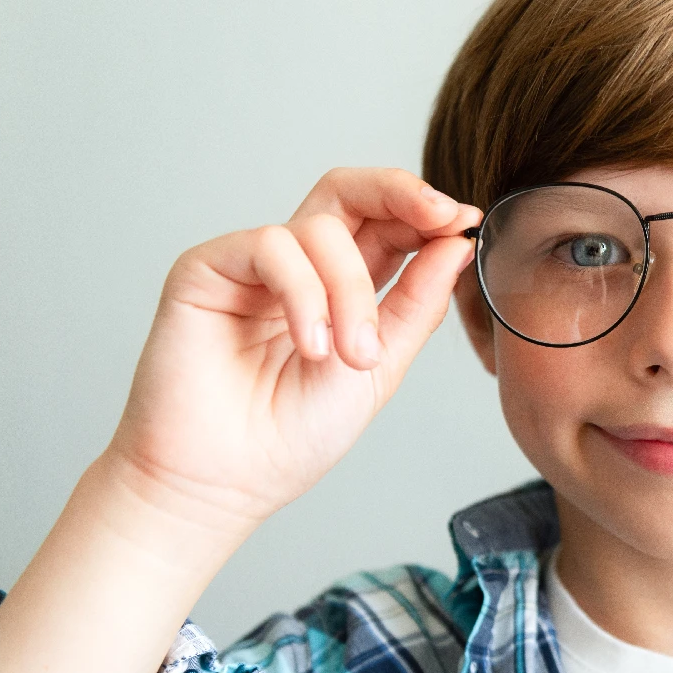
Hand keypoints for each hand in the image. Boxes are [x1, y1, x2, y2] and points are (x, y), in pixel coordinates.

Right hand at [106, 167, 481, 530]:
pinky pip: (271, 247)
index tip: (466, 224)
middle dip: (402, 193)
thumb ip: (418, 302)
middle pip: (348, 191)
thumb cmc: (294, 434)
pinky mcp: (206, 268)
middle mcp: (296, 266)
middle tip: (441, 216)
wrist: (229, 482)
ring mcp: (250, 265)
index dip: (426, 215)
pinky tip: (312, 346)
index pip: (385, 223)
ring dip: (351, 292)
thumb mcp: (382, 365)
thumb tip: (457, 242)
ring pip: (321, 230)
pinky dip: (305, 294)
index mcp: (341, 285)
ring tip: (352, 357)